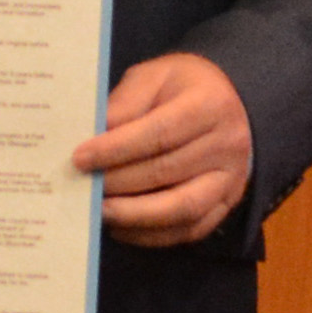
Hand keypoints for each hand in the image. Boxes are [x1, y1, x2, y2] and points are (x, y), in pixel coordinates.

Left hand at [77, 50, 253, 246]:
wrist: (226, 106)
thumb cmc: (182, 89)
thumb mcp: (153, 77)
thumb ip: (125, 103)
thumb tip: (94, 137)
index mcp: (210, 104)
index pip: (159, 133)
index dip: (117, 149)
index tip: (81, 159)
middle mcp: (227, 144)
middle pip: (166, 171)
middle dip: (118, 182)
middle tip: (83, 186)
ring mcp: (230, 179)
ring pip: (181, 208)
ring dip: (134, 215)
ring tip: (100, 211)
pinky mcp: (225, 205)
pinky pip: (187, 230)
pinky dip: (150, 234)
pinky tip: (120, 226)